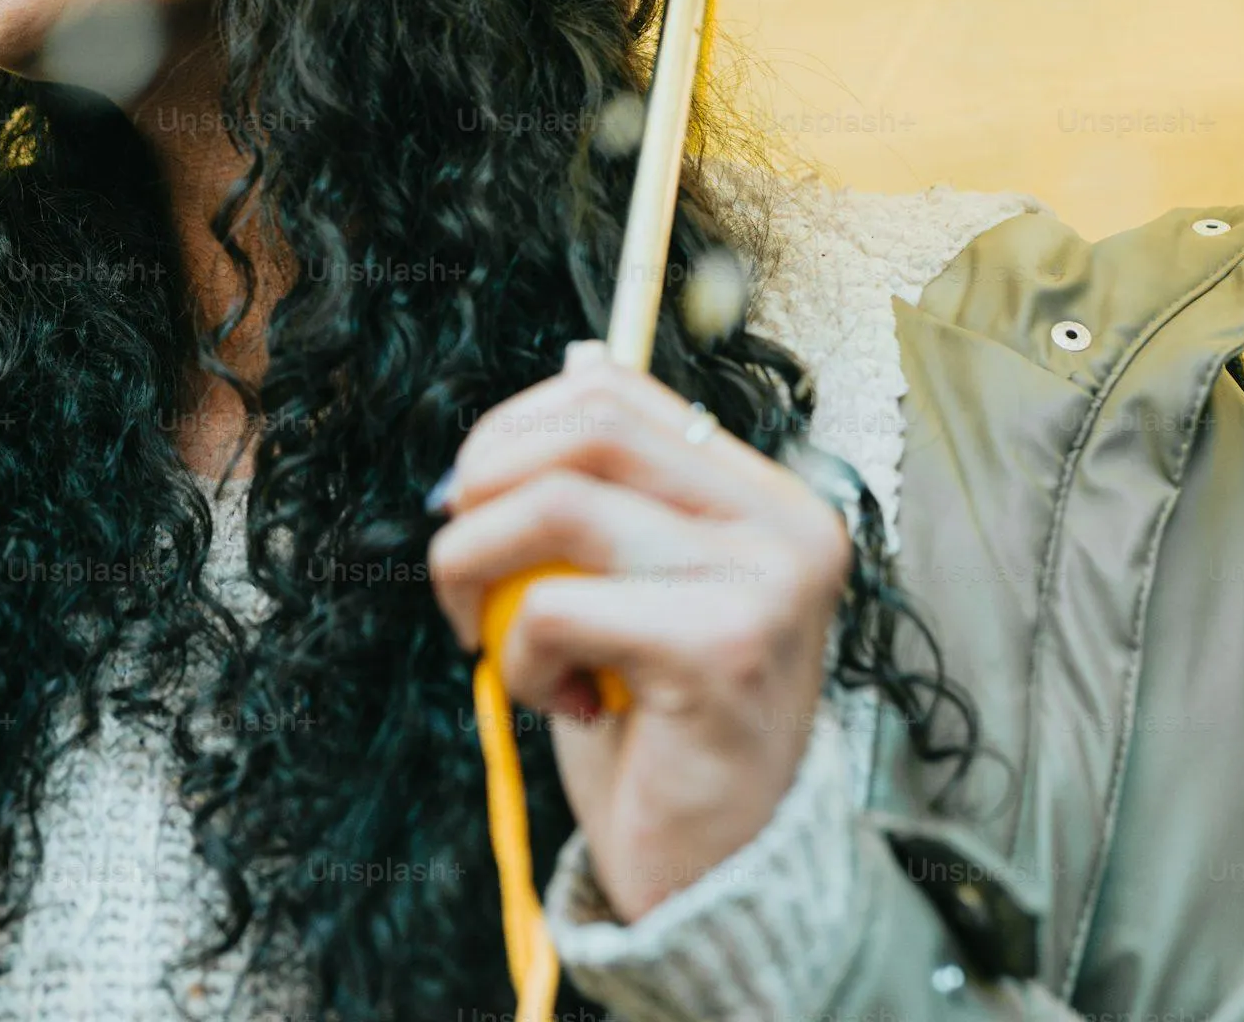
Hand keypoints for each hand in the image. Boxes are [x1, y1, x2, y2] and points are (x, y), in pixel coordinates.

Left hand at [427, 344, 851, 922]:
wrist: (717, 879)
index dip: (515, 426)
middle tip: (456, 566)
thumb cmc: (661, 730)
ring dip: (479, 567)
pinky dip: (521, 656)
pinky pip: (557, 606)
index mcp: (770, 498)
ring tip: (487, 636)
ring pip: (558, 505)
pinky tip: (561, 703)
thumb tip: (572, 364)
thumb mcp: (637, 588)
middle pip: (587, 428)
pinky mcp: (722, 649)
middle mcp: (787, 526)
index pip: (620, 394)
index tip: (468, 495)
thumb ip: (618, 491)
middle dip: (482, 484)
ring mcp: (765, 584)